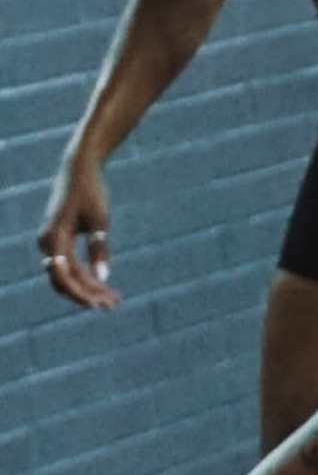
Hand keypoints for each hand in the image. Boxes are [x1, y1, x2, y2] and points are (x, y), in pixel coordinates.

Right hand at [38, 150, 113, 311]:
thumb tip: (103, 277)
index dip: (82, 293)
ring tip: (113, 300)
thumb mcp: (100, 220)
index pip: (64, 276)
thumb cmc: (90, 192)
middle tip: (114, 305)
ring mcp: (51, 242)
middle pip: (63, 280)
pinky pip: (68, 266)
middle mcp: (47, 242)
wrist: (78, 169)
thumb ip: (100, 248)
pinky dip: (85, 277)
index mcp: (54, 236)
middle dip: (88, 295)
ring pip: (66, 276)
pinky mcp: (58, 241)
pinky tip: (104, 285)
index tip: (102, 305)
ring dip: (88, 289)